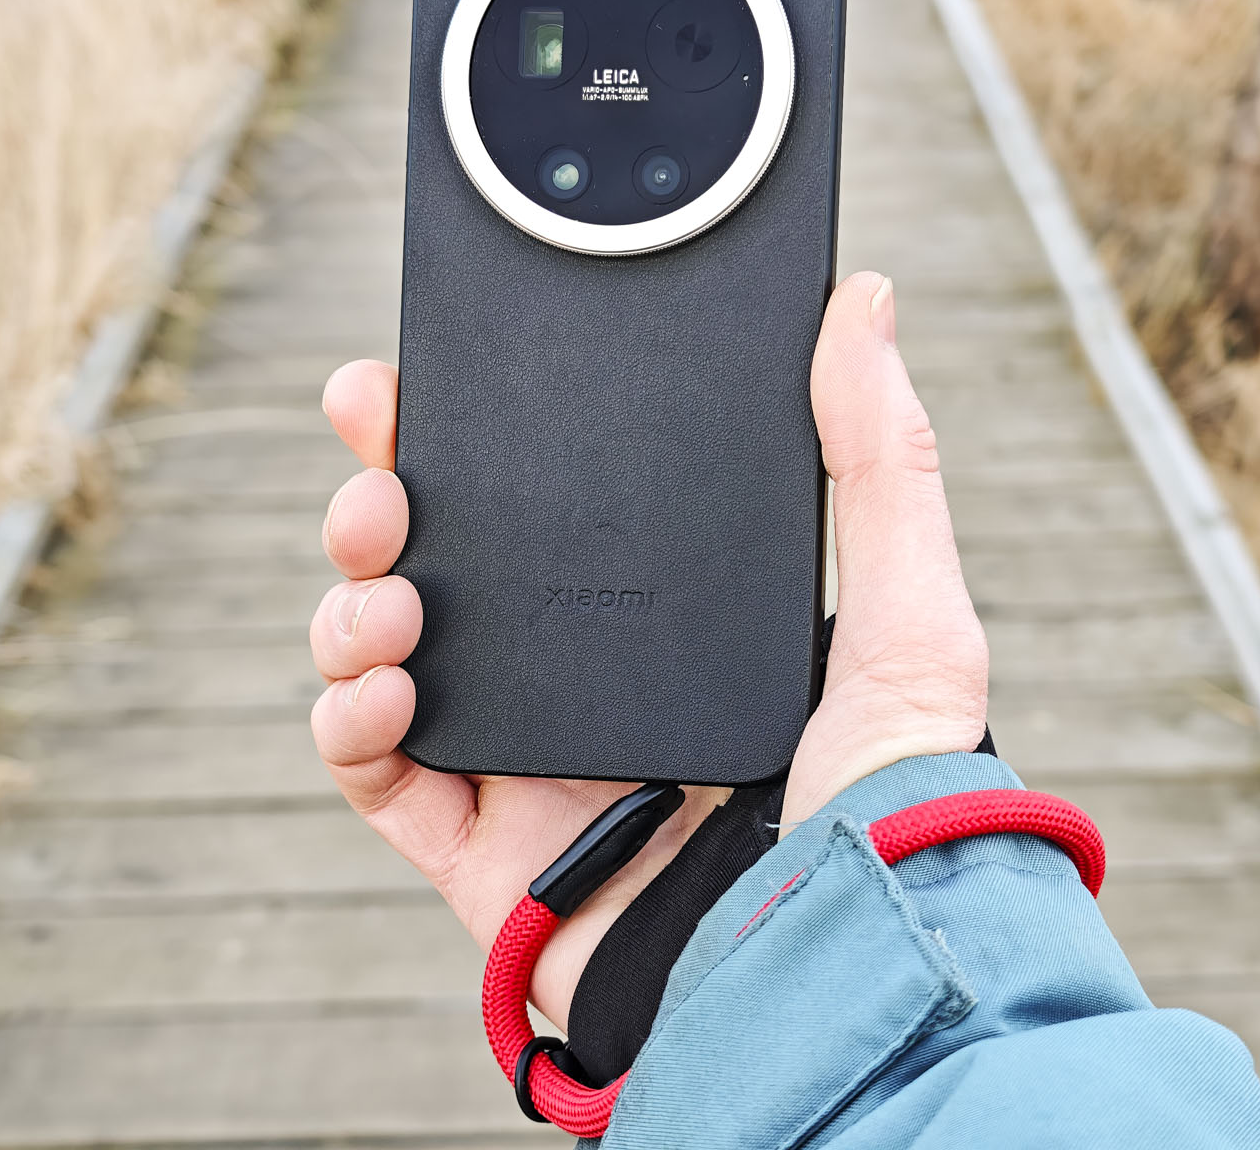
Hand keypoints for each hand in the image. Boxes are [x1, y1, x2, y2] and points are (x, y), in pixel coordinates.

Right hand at [309, 271, 987, 1029]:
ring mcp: (519, 757)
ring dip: (352, 602)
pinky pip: (371, 771)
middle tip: (378, 473)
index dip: (459, 434)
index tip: (415, 375)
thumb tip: (867, 299)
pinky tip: (391, 689)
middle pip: (433, 560)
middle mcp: (577, 671)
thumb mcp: (911, 609)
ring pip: (379, 651)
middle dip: (377, 499)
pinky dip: (349, 718)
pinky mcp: (476, 846)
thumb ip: (880, 456)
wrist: (844, 961)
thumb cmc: (893, 799)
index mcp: (653, 609)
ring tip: (392, 592)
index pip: (532, 499)